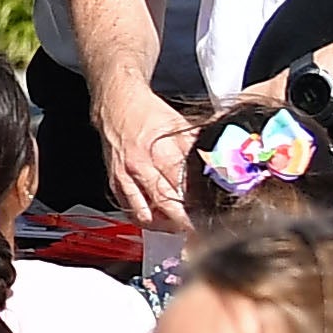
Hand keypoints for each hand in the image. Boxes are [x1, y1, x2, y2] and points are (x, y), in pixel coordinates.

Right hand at [103, 85, 196, 229]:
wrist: (115, 104)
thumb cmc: (147, 113)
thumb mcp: (178, 125)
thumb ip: (196, 148)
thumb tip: (218, 163)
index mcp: (158, 151)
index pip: (181, 187)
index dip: (196, 205)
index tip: (208, 214)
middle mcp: (139, 167)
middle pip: (164, 204)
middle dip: (183, 221)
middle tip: (197, 228)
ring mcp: (125, 177)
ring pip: (144, 214)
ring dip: (162, 225)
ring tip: (177, 226)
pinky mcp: (115, 182)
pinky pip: (129, 209)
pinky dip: (144, 218)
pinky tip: (157, 218)